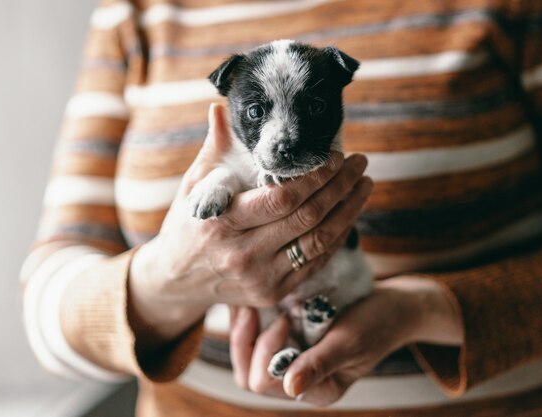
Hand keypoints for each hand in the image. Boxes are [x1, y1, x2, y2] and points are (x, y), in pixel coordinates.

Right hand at [128, 103, 373, 341]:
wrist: (177, 279)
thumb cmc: (187, 224)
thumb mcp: (192, 185)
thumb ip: (213, 149)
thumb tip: (221, 108)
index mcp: (221, 223)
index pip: (281, 198)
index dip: (314, 177)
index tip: (334, 157)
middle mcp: (242, 255)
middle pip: (306, 218)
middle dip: (340, 187)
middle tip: (359, 164)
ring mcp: (260, 278)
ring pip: (318, 243)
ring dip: (348, 212)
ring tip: (364, 186)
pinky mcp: (273, 293)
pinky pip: (315, 264)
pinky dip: (336, 238)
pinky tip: (348, 215)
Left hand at [230, 277, 463, 405]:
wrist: (394, 305)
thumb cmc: (378, 322)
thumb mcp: (349, 340)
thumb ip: (320, 363)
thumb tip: (291, 387)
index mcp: (316, 390)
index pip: (264, 383)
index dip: (264, 351)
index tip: (284, 319)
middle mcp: (301, 381)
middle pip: (249, 374)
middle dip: (245, 341)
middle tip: (251, 307)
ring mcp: (295, 361)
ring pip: (249, 356)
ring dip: (246, 330)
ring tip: (249, 301)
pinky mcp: (293, 342)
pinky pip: (259, 338)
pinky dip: (254, 320)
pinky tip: (256, 300)